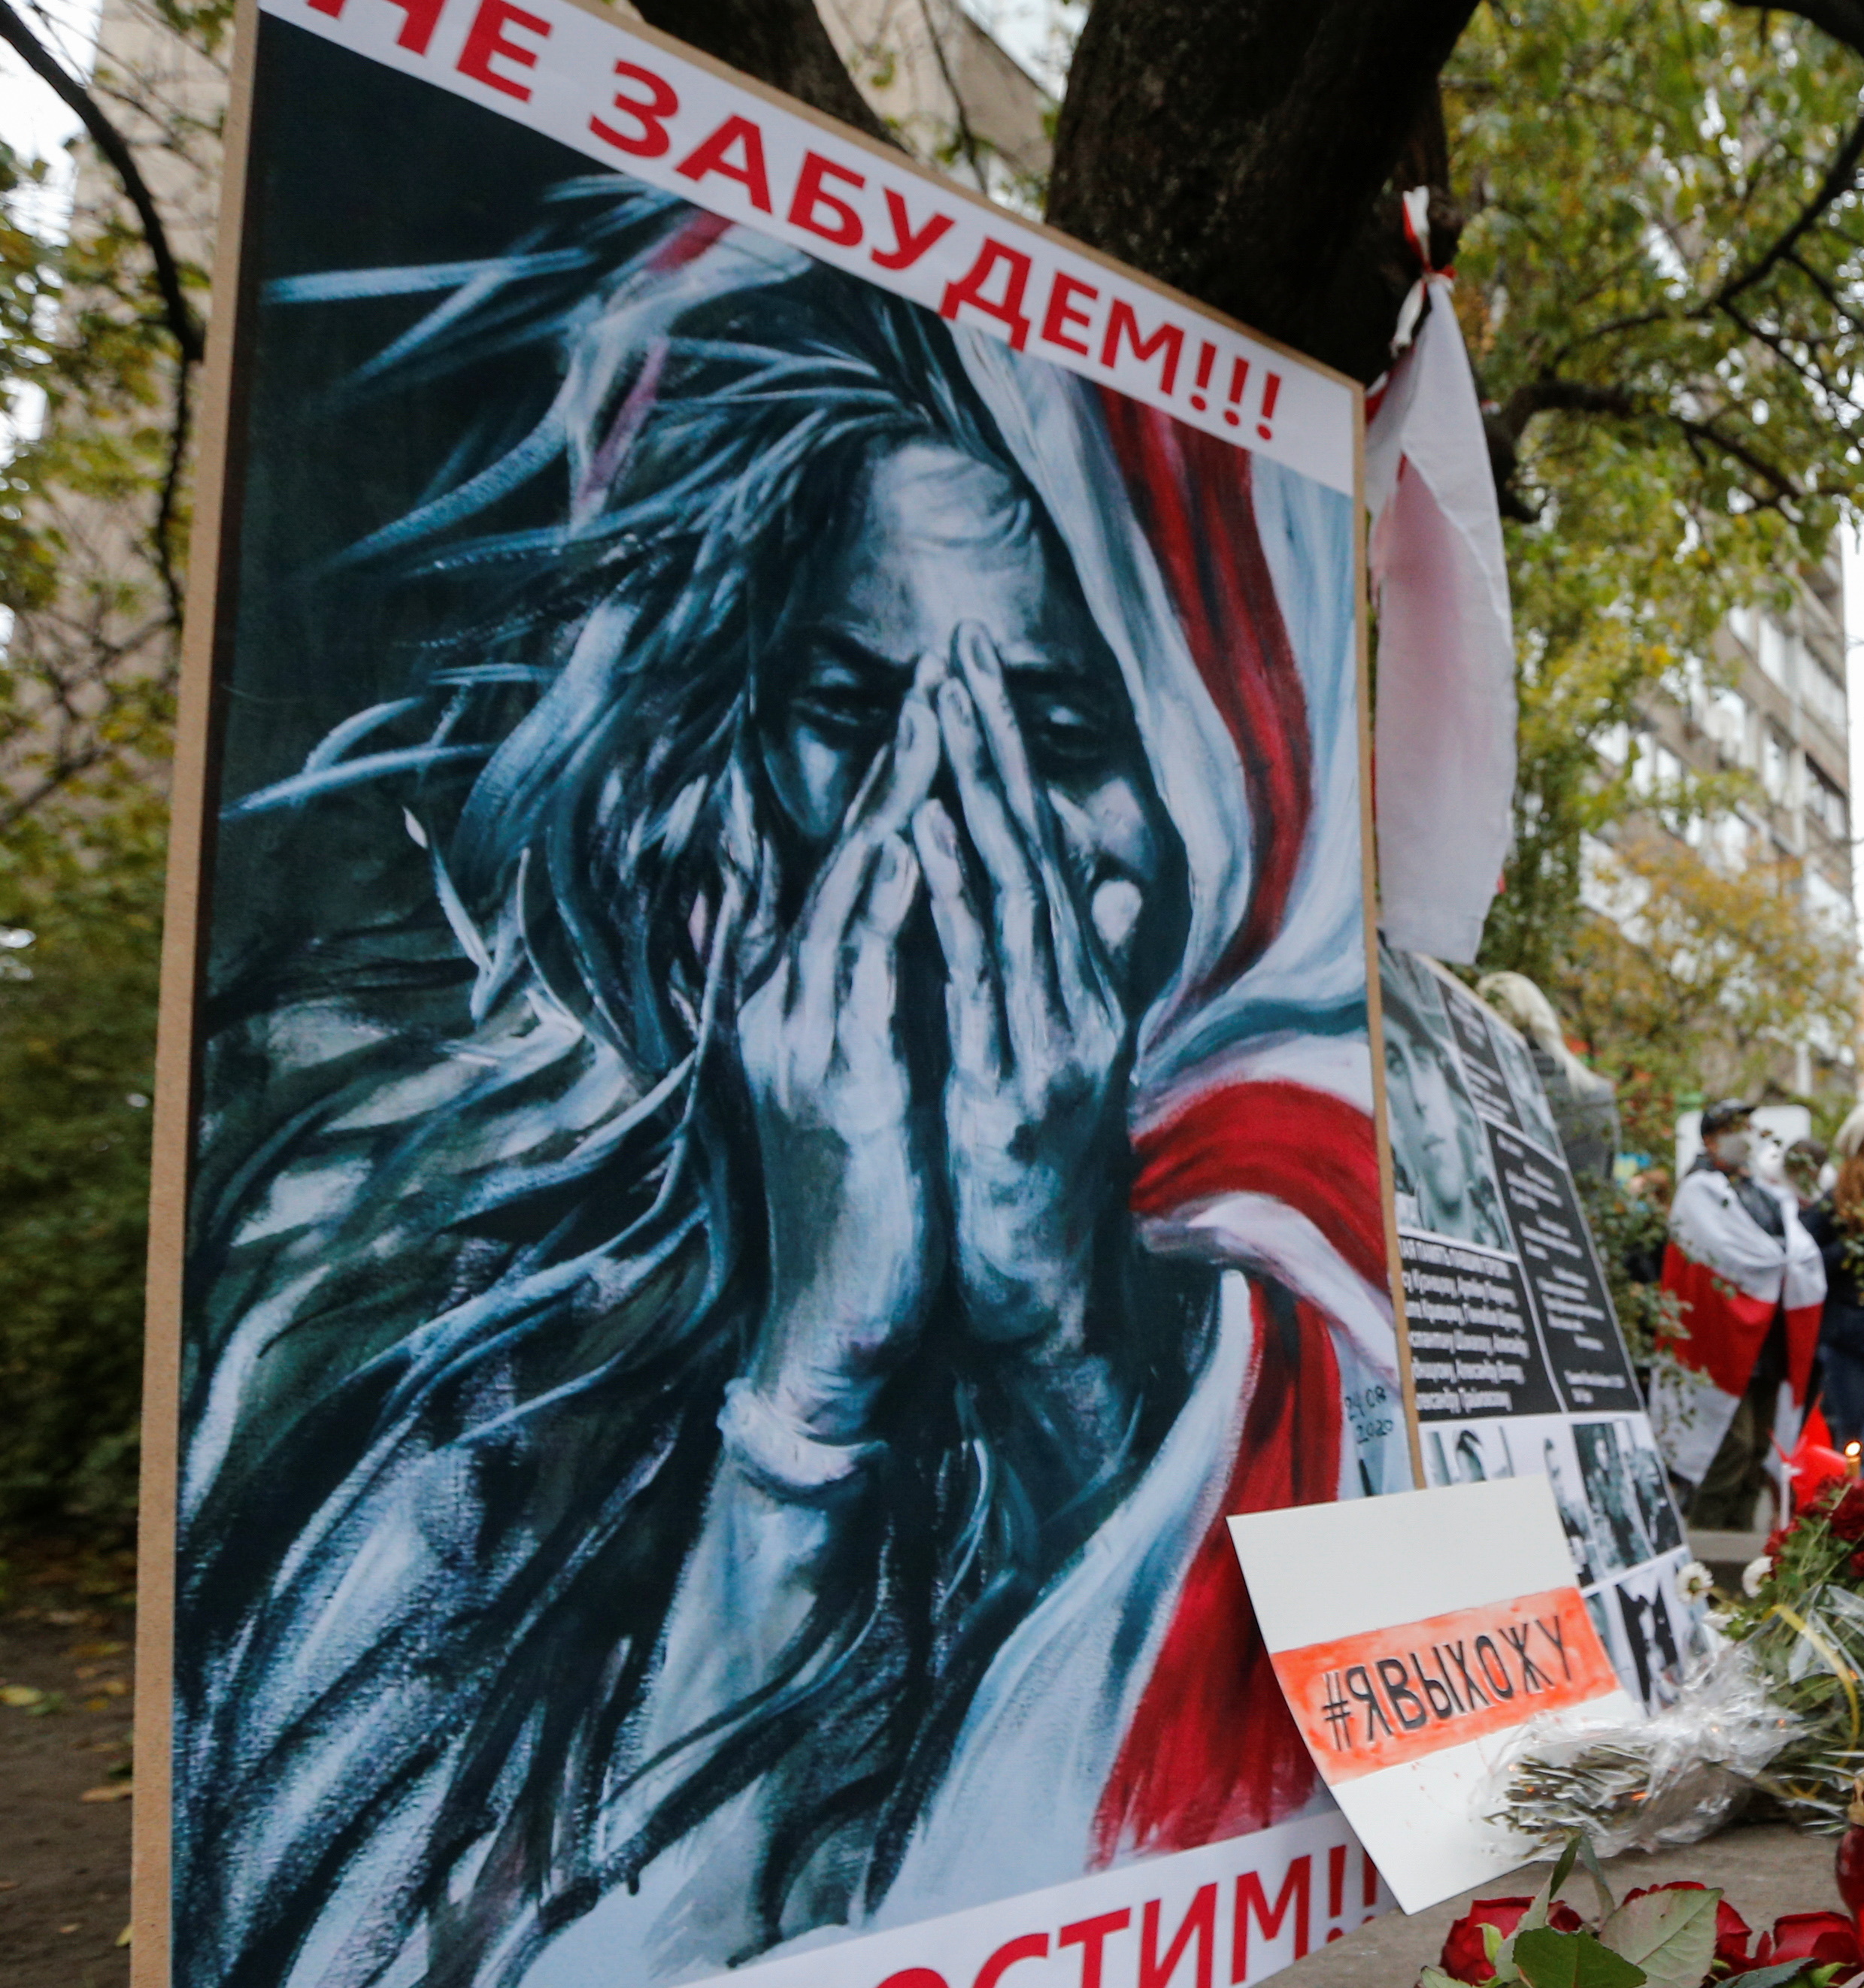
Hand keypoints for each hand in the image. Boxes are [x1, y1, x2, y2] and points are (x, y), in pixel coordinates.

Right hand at [735, 677, 942, 1440]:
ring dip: (895, 804)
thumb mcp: (889, 1076)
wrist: (842, 1323)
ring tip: (937, 720)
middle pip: (849, 853)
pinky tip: (920, 848)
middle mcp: (794, 1002)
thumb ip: (903, 995)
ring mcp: (808, 1041)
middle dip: (899, 759)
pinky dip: (890, 908)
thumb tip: (935, 924)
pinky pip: (865, 979)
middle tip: (945, 664)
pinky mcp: (841, 1088)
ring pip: (852, 896)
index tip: (944, 693)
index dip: (899, 776)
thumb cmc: (876, 1198)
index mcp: (812, 996)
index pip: (859, 861)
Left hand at [912, 624, 1136, 1362]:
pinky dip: (952, 901)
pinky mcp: (1012, 1088)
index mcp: (1073, 987)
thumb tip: (1109, 879)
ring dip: (976, 798)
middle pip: (1029, 850)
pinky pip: (976, 979)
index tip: (970, 671)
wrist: (1036, 1292)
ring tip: (947, 711)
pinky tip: (926, 837)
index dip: (1004, 757)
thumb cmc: (1035, 1174)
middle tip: (961, 649)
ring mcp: (1047, 1042)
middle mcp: (1070, 1001)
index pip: (1035, 847)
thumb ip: (1085, 963)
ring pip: (1009, 897)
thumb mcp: (1061, 1056)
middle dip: (992, 746)